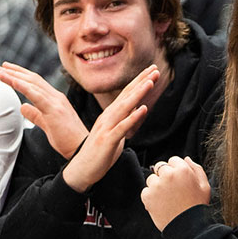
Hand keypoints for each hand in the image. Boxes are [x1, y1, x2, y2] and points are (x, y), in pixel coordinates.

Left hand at [0, 61, 87, 157]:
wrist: (83, 149)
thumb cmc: (68, 140)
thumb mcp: (48, 125)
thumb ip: (35, 115)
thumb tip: (23, 106)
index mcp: (56, 100)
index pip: (36, 83)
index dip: (21, 75)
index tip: (8, 71)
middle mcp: (56, 97)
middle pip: (33, 79)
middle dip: (15, 71)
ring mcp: (56, 102)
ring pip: (32, 84)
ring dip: (14, 76)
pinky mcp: (54, 110)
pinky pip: (36, 95)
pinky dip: (22, 86)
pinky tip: (11, 80)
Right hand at [62, 65, 157, 192]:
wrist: (82, 170)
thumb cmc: (99, 153)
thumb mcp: (116, 134)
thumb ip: (125, 121)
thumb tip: (136, 110)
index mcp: (110, 115)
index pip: (126, 94)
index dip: (139, 81)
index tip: (151, 71)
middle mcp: (108, 117)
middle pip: (126, 95)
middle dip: (141, 81)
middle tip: (155, 68)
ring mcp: (107, 128)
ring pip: (124, 107)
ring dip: (138, 94)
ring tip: (150, 82)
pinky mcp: (108, 140)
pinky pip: (122, 127)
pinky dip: (132, 117)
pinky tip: (142, 109)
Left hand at [141, 156, 210, 230]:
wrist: (188, 226)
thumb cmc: (197, 206)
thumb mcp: (205, 185)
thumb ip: (196, 169)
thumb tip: (186, 159)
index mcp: (182, 170)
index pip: (173, 160)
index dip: (176, 170)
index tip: (179, 181)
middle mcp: (168, 175)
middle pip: (160, 167)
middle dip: (165, 176)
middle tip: (173, 190)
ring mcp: (156, 185)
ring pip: (151, 179)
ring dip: (157, 186)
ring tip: (167, 199)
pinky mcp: (147, 196)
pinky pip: (146, 191)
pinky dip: (151, 197)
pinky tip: (162, 204)